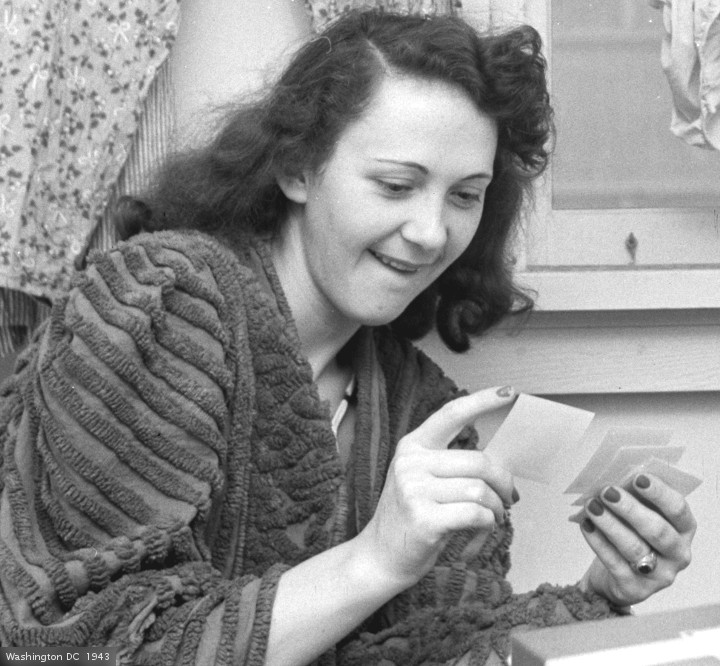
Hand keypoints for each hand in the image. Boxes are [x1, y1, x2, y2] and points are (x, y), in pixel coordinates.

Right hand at [358, 386, 518, 589]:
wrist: (379, 557)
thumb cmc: (410, 518)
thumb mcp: (421, 480)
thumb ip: (452, 465)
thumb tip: (502, 466)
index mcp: (412, 446)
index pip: (451, 414)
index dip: (482, 401)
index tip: (508, 391)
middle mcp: (411, 463)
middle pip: (479, 461)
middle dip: (504, 483)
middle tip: (508, 499)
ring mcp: (414, 490)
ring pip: (481, 490)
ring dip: (497, 509)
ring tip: (492, 518)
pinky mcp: (424, 519)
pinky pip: (476, 514)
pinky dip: (488, 524)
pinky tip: (479, 531)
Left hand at [577, 473, 695, 606]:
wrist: (617, 576)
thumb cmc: (632, 535)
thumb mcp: (640, 516)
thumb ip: (636, 499)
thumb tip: (616, 477)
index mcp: (683, 530)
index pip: (678, 510)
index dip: (659, 493)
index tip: (638, 477)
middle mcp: (678, 555)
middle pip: (657, 531)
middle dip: (630, 509)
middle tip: (607, 491)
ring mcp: (659, 575)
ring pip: (634, 547)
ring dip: (610, 524)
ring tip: (592, 506)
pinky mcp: (635, 589)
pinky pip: (615, 563)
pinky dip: (598, 541)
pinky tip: (586, 525)